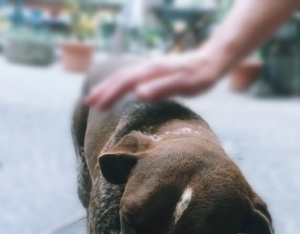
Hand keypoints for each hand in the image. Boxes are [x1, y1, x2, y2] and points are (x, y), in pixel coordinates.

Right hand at [85, 50, 221, 110]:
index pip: (125, 83)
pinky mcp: (155, 73)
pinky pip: (131, 78)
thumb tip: (138, 93)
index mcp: (151, 71)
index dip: (109, 94)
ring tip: (97, 97)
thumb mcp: (184, 85)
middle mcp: (148, 67)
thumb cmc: (200, 76)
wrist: (212, 61)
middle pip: (120, 78)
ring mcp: (150, 69)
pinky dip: (120, 85)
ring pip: (124, 77)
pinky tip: (119, 91)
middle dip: (103, 90)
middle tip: (87, 103)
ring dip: (109, 87)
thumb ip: (162, 88)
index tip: (96, 107)